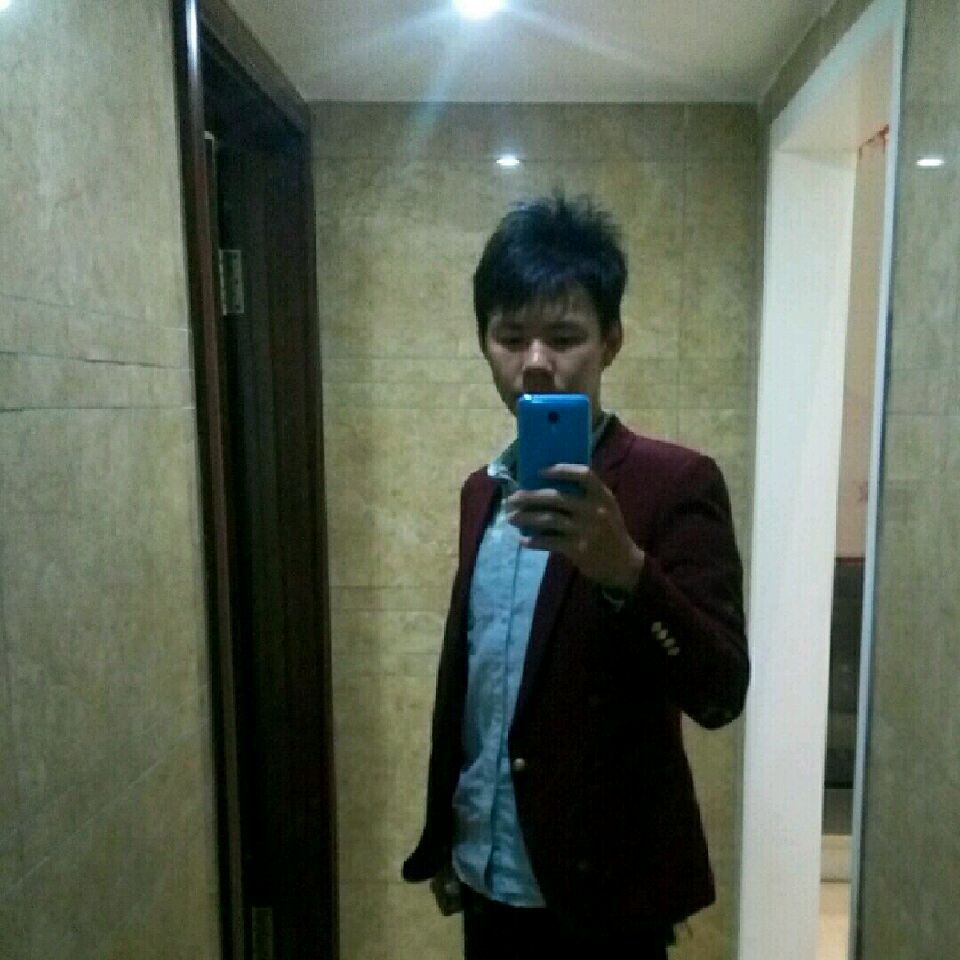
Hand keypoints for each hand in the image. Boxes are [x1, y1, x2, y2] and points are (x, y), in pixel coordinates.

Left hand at [505, 464, 644, 592]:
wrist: (624, 564)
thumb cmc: (609, 531)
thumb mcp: (606, 508)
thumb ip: (586, 496)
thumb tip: (548, 485)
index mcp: (603, 496)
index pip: (583, 474)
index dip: (561, 470)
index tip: (540, 471)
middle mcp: (595, 510)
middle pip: (556, 497)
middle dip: (530, 497)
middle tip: (512, 499)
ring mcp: (586, 530)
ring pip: (548, 519)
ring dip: (526, 518)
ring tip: (511, 518)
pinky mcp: (579, 549)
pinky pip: (550, 542)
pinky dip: (534, 541)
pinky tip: (523, 540)